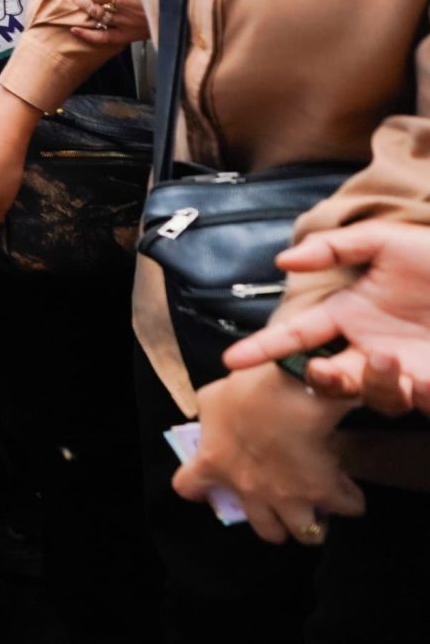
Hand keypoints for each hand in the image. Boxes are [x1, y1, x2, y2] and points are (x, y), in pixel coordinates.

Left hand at [173, 363, 362, 544]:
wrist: (295, 389)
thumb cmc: (250, 387)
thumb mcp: (216, 395)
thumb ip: (211, 414)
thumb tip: (217, 418)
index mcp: (214, 462)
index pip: (188, 487)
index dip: (200, 488)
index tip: (213, 484)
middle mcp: (249, 489)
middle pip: (266, 530)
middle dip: (276, 522)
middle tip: (284, 503)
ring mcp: (287, 498)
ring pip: (304, 533)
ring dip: (313, 522)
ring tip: (318, 507)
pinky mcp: (324, 493)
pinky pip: (347, 508)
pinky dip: (349, 500)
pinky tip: (348, 486)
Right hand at [225, 221, 429, 413]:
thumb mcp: (387, 242)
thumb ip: (334, 247)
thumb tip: (283, 261)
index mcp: (349, 314)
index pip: (297, 335)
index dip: (265, 349)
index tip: (234, 361)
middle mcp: (365, 346)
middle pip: (324, 375)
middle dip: (317, 377)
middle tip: (323, 368)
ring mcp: (396, 370)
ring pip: (362, 392)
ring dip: (366, 380)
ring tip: (385, 357)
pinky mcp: (424, 387)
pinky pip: (399, 400)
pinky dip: (394, 388)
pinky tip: (405, 370)